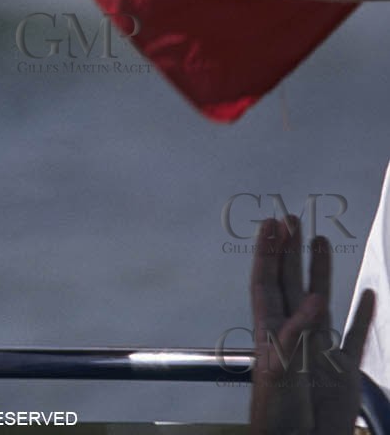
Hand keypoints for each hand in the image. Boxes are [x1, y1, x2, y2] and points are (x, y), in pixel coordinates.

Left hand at [249, 215, 374, 434]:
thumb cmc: (279, 416)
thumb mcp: (282, 370)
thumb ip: (296, 333)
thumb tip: (316, 298)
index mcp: (270, 332)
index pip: (266, 282)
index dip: (266, 253)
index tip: (270, 224)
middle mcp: (294, 335)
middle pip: (290, 283)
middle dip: (289, 251)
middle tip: (291, 219)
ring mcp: (319, 350)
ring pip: (321, 300)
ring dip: (321, 271)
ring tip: (322, 239)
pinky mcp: (343, 372)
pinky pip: (355, 336)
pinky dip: (362, 315)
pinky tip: (369, 294)